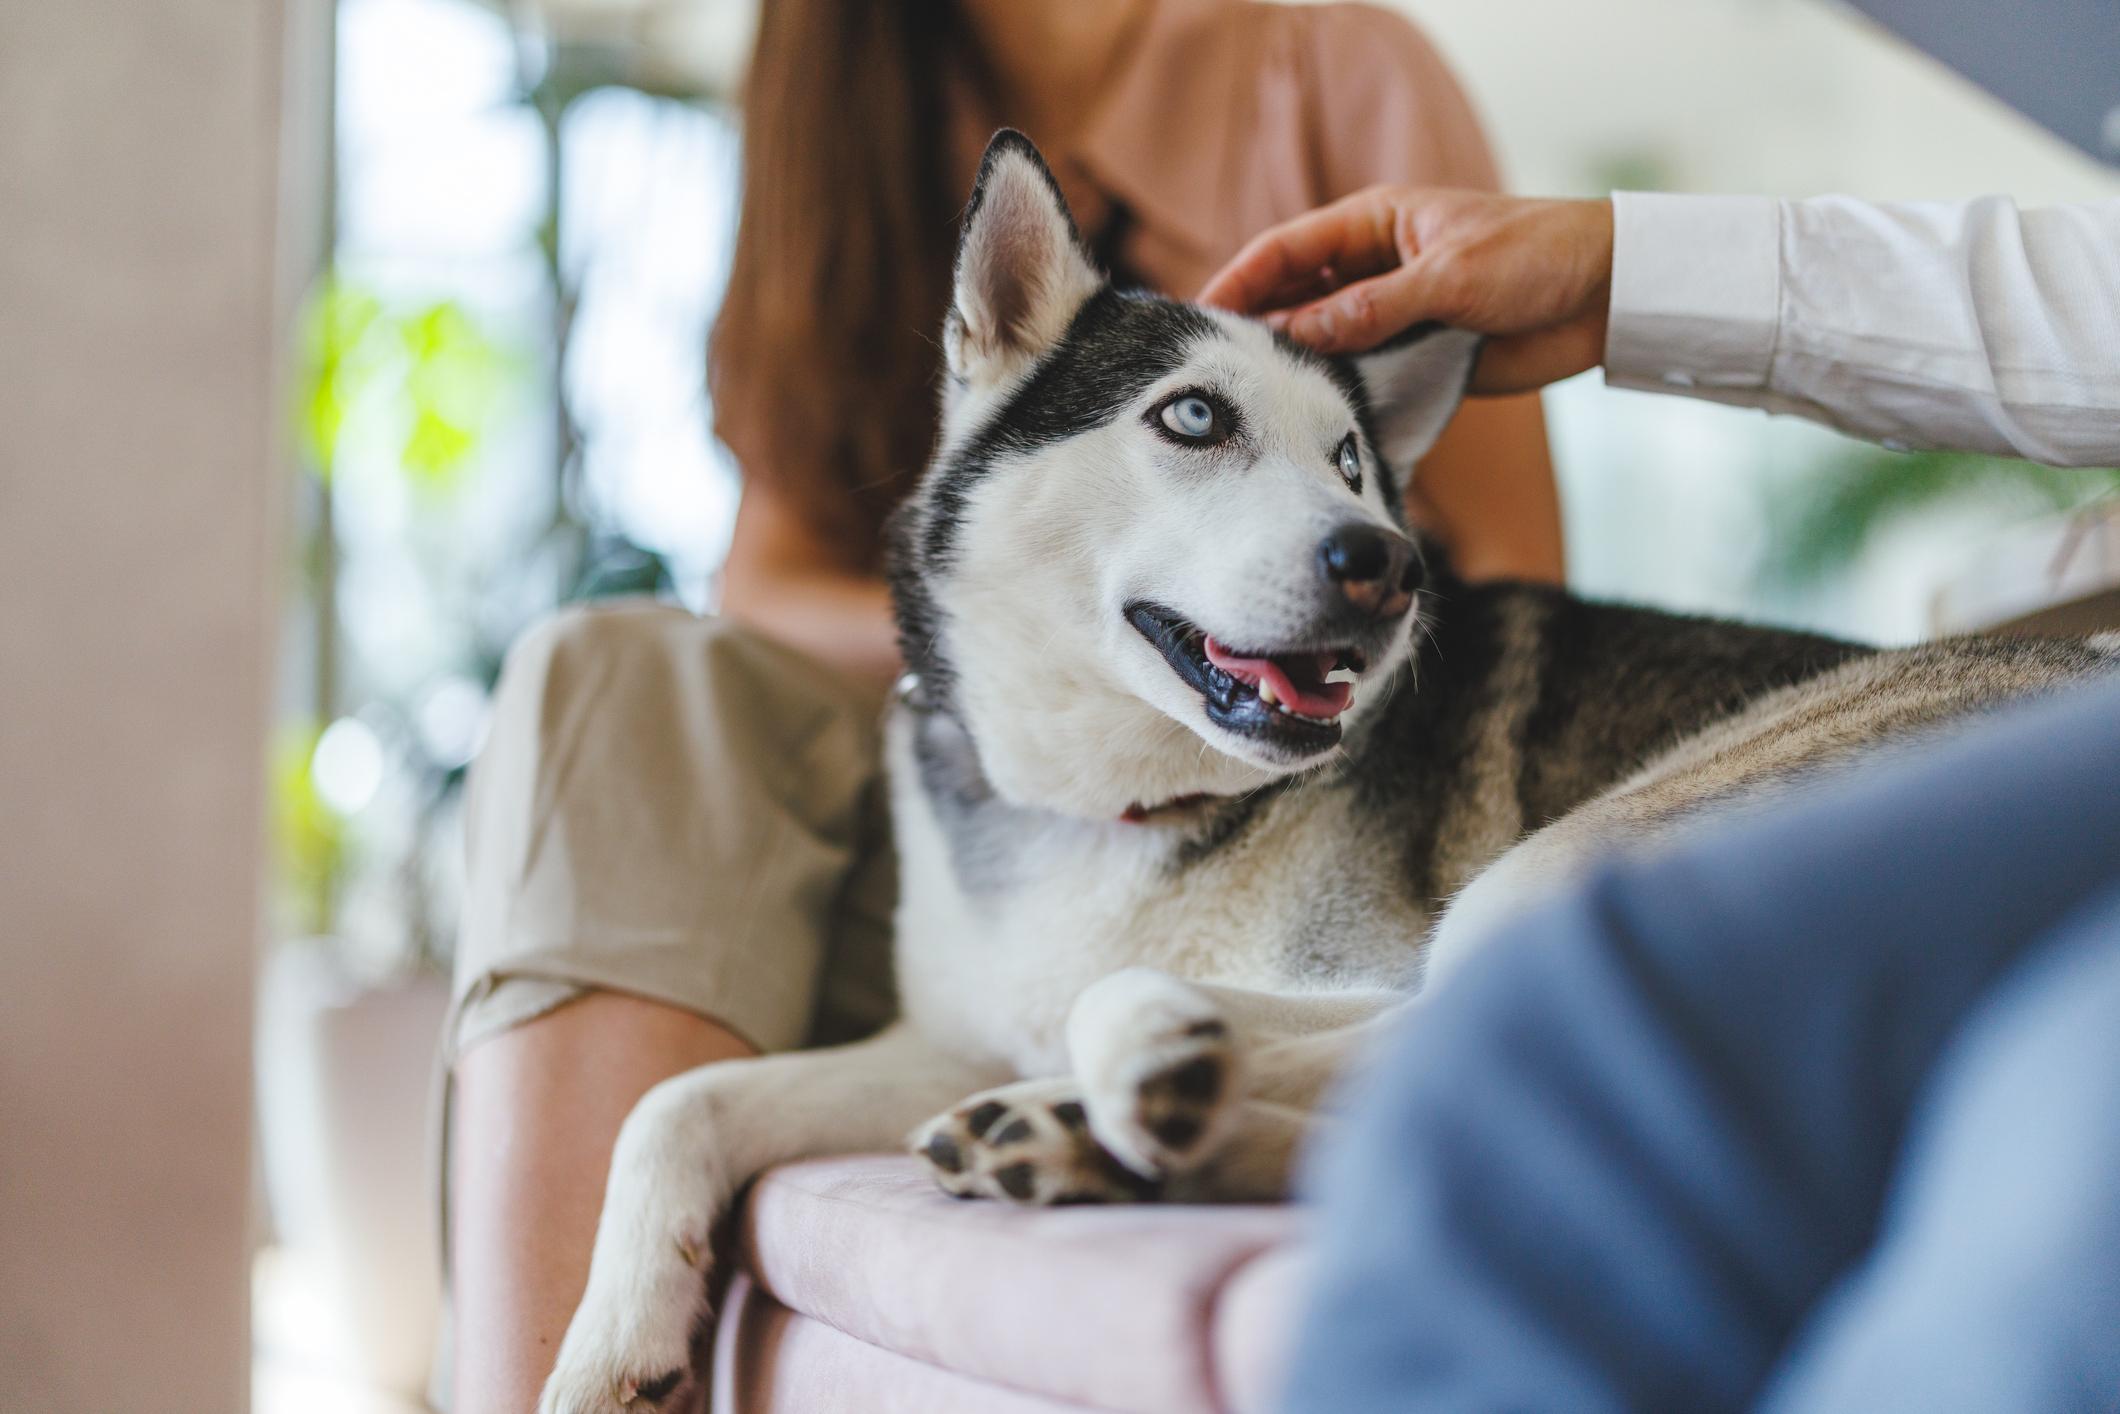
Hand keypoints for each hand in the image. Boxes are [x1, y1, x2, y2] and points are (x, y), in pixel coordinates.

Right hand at [1198, 188, 1614, 394]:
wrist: (1607, 295)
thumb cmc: (1536, 256)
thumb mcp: (1449, 276)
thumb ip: (1373, 307)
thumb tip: (1299, 333)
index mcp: (1375, 223)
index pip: (1285, 248)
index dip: (1240, 280)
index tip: (1202, 315)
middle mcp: (1374, 267)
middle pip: (1295, 297)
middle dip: (1257, 329)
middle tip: (1216, 371)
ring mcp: (1393, 313)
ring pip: (1324, 341)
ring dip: (1296, 367)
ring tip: (1253, 402)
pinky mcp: (1418, 354)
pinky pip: (1363, 374)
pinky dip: (1337, 393)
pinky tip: (1310, 418)